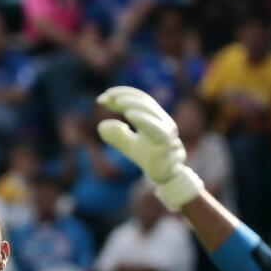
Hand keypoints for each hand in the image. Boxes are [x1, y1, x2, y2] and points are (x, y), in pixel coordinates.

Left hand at [96, 85, 203, 209]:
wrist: (164, 177)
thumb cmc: (148, 158)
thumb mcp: (128, 145)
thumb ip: (116, 135)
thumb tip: (102, 126)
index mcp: (154, 117)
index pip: (140, 99)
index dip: (122, 93)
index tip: (102, 99)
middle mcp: (163, 122)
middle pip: (145, 102)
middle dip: (125, 97)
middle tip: (106, 98)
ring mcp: (167, 133)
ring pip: (152, 113)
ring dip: (135, 104)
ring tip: (118, 101)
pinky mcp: (168, 146)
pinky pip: (158, 130)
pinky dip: (144, 120)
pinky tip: (130, 114)